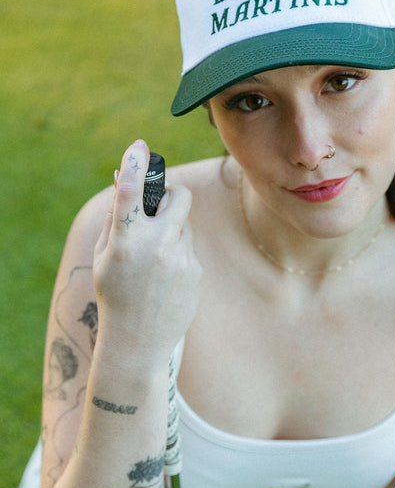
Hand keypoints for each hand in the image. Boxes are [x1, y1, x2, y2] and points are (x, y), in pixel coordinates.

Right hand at [93, 139, 201, 361]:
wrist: (140, 340)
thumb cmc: (115, 293)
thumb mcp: (104, 255)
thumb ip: (116, 216)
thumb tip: (122, 176)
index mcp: (125, 242)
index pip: (128, 193)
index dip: (133, 165)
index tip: (138, 147)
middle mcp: (156, 246)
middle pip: (178, 196)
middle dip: (171, 196)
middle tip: (158, 208)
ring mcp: (180, 258)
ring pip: (185, 224)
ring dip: (172, 230)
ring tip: (155, 259)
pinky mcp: (196, 270)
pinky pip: (190, 247)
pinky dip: (178, 254)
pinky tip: (165, 278)